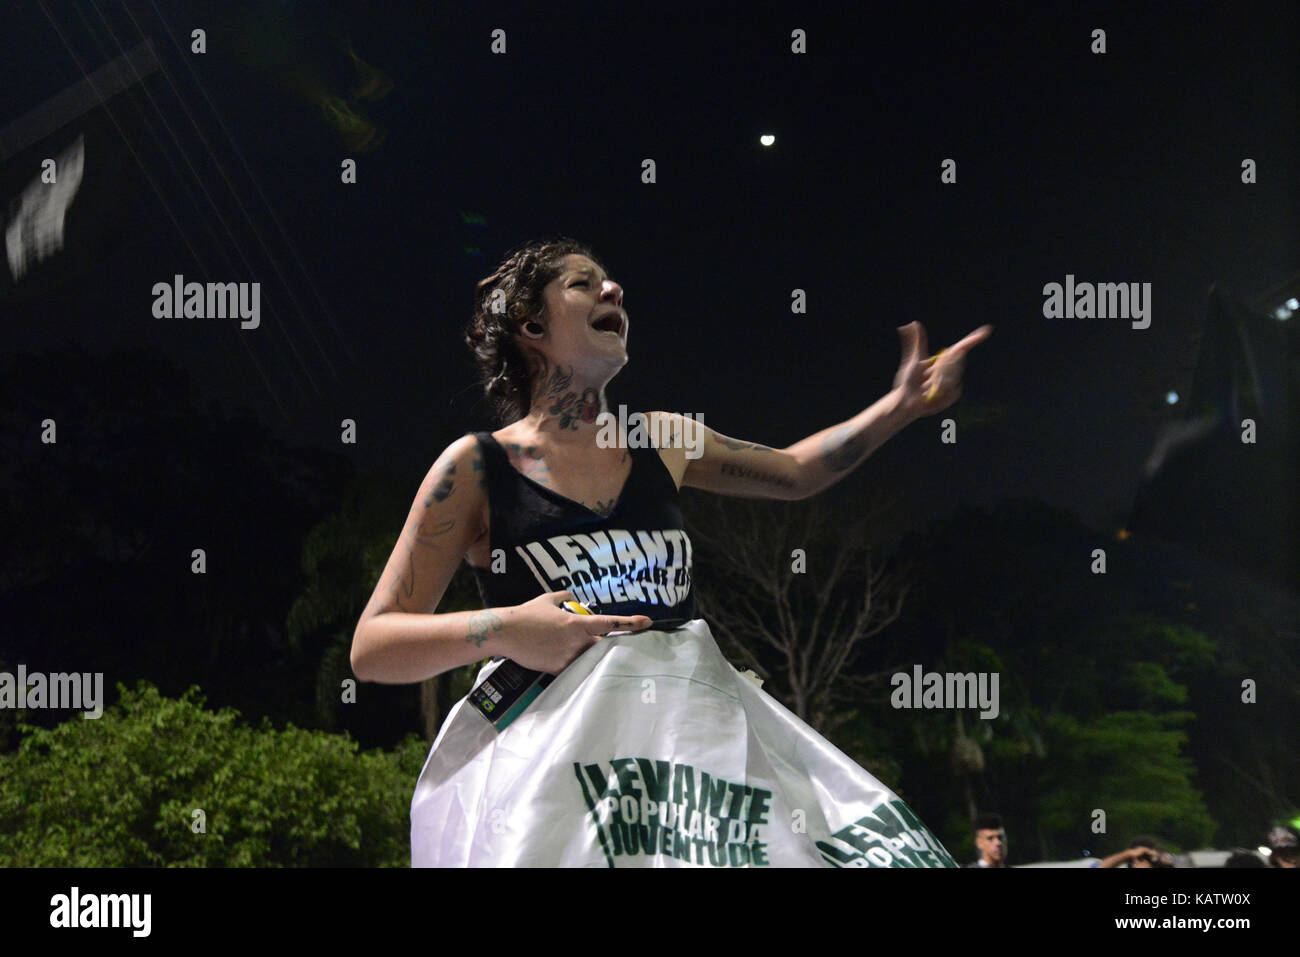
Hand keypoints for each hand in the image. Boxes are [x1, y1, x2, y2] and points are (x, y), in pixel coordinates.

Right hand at [500, 590, 652, 674]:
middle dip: (602, 646)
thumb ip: (563, 597)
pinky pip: (572, 670)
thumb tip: (571, 595)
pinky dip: (571, 666)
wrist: (506, 632)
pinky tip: (560, 662)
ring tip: (572, 654)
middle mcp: (577, 641)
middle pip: (601, 646)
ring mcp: (568, 657)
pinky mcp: (557, 669)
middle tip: (598, 645)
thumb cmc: (527, 614)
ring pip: (587, 659)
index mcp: (577, 623)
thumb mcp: (547, 599)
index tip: (647, 622)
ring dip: (585, 656)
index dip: (630, 623)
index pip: (609, 623)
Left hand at [892, 321, 992, 419]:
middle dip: (940, 370)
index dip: (974, 338)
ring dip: (937, 383)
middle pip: (956, 362)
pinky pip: (953, 390)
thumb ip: (915, 342)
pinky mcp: (954, 394)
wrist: (907, 402)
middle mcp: (951, 370)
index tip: (987, 330)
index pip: (961, 347)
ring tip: (927, 388)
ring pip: (953, 377)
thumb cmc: (908, 381)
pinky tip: (932, 396)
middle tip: (925, 379)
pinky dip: (941, 393)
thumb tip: (913, 323)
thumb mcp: (913, 359)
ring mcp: (954, 382)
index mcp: (943, 359)